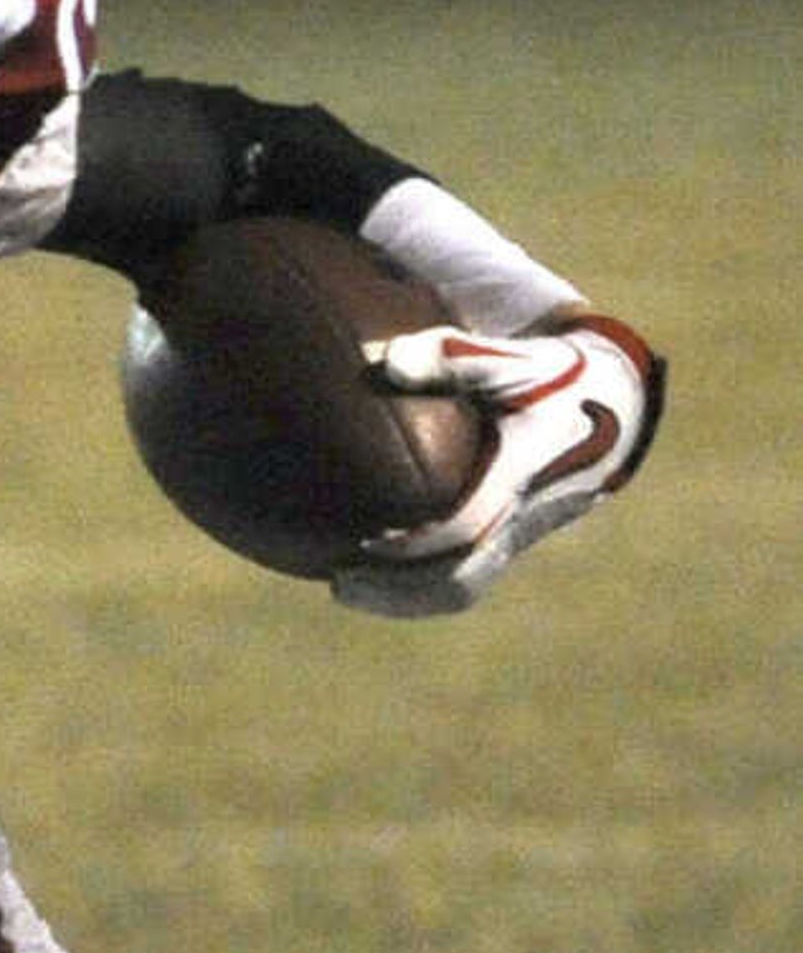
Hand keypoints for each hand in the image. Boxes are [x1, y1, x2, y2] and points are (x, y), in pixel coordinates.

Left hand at [329, 310, 662, 616]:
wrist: (614, 402)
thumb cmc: (550, 372)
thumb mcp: (511, 356)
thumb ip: (454, 355)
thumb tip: (390, 362)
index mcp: (528, 474)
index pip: (467, 527)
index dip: (414, 544)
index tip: (362, 544)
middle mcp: (530, 515)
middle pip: (463, 576)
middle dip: (400, 588)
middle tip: (338, 583)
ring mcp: (526, 533)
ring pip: (465, 586)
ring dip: (404, 596)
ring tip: (343, 587)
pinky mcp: (516, 538)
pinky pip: (469, 577)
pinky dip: (420, 586)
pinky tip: (369, 573)